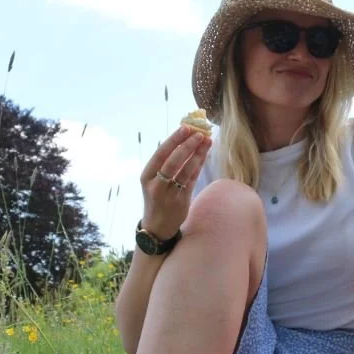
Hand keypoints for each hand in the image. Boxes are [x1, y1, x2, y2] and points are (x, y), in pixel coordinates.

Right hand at [138, 125, 212, 240]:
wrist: (157, 226)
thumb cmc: (157, 197)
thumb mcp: (154, 180)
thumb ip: (166, 162)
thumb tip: (184, 137)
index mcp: (146, 176)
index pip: (160, 153)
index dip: (174, 139)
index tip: (185, 127)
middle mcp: (155, 185)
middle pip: (172, 161)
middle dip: (187, 145)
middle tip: (199, 133)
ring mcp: (168, 194)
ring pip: (185, 170)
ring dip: (197, 154)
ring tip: (207, 141)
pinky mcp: (180, 201)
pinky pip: (192, 180)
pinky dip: (199, 166)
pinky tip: (205, 156)